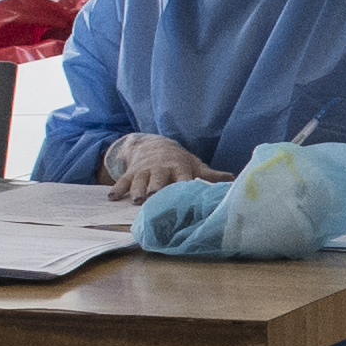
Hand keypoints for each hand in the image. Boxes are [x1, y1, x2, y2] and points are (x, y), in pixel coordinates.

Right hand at [103, 133, 218, 200]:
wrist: (153, 145)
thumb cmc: (178, 160)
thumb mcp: (194, 164)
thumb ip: (210, 175)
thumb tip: (233, 180)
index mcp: (179, 169)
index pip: (183, 178)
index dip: (184, 186)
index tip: (186, 194)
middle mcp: (161, 170)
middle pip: (159, 180)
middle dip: (157, 188)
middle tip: (155, 197)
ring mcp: (144, 171)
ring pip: (140, 181)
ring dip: (137, 190)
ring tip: (136, 200)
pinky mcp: (131, 173)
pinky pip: (123, 181)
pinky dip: (117, 189)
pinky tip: (112, 198)